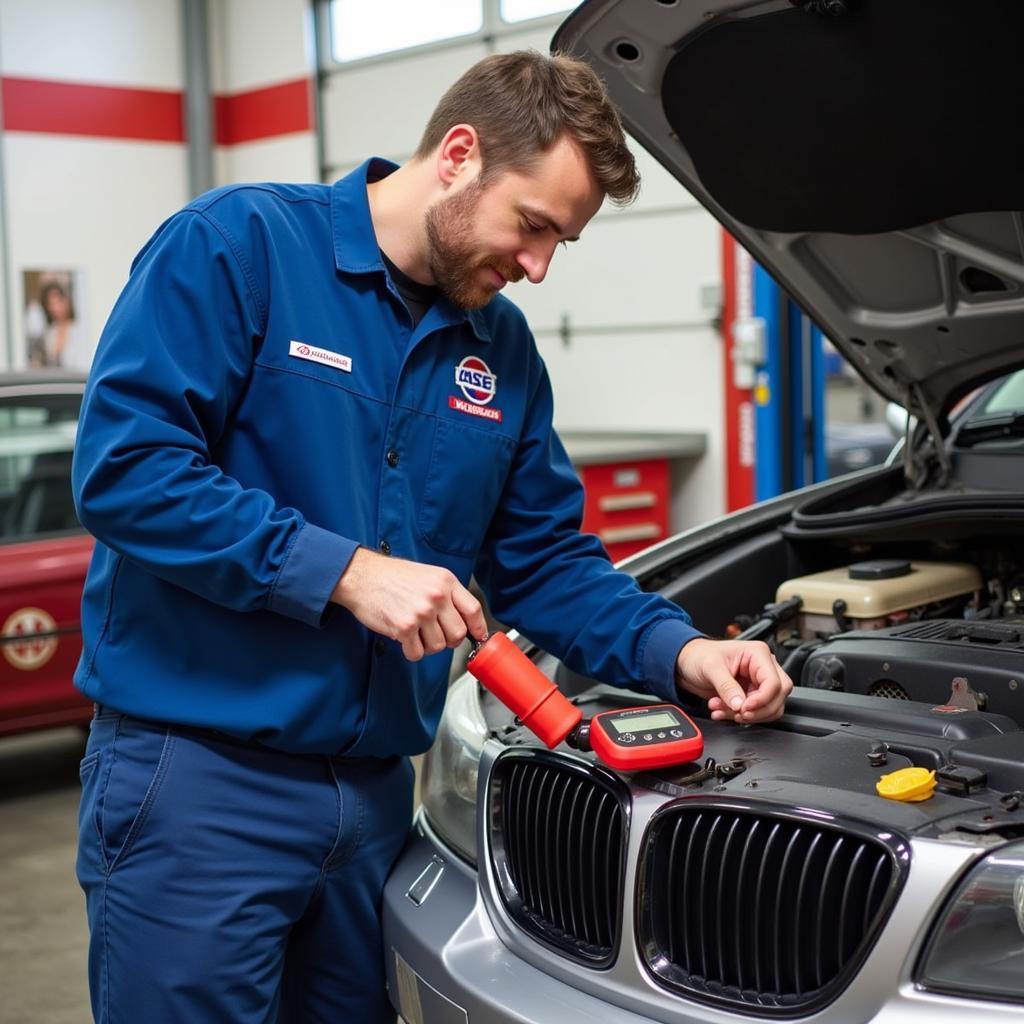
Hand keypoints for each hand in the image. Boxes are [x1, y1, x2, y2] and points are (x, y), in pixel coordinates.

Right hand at [331, 547, 487, 660]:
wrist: (361, 576)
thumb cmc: (392, 576)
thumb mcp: (428, 575)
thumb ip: (447, 595)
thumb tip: (464, 620)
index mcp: (445, 581)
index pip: (473, 610)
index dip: (478, 628)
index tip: (477, 636)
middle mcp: (436, 596)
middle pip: (458, 634)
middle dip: (448, 640)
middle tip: (435, 634)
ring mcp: (421, 612)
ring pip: (438, 646)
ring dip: (427, 646)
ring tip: (415, 633)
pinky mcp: (404, 627)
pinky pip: (417, 653)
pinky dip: (411, 651)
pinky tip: (404, 638)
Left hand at [675, 637, 792, 723]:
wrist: (688, 663)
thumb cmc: (699, 656)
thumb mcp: (710, 668)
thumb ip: (726, 686)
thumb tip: (739, 704)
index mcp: (757, 654)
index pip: (774, 682)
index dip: (762, 700)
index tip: (744, 708)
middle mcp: (763, 667)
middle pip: (778, 696)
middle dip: (757, 710)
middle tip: (737, 713)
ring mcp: (758, 682)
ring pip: (769, 708)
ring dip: (746, 715)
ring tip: (721, 710)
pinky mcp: (752, 695)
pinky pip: (756, 712)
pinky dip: (739, 717)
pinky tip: (722, 712)